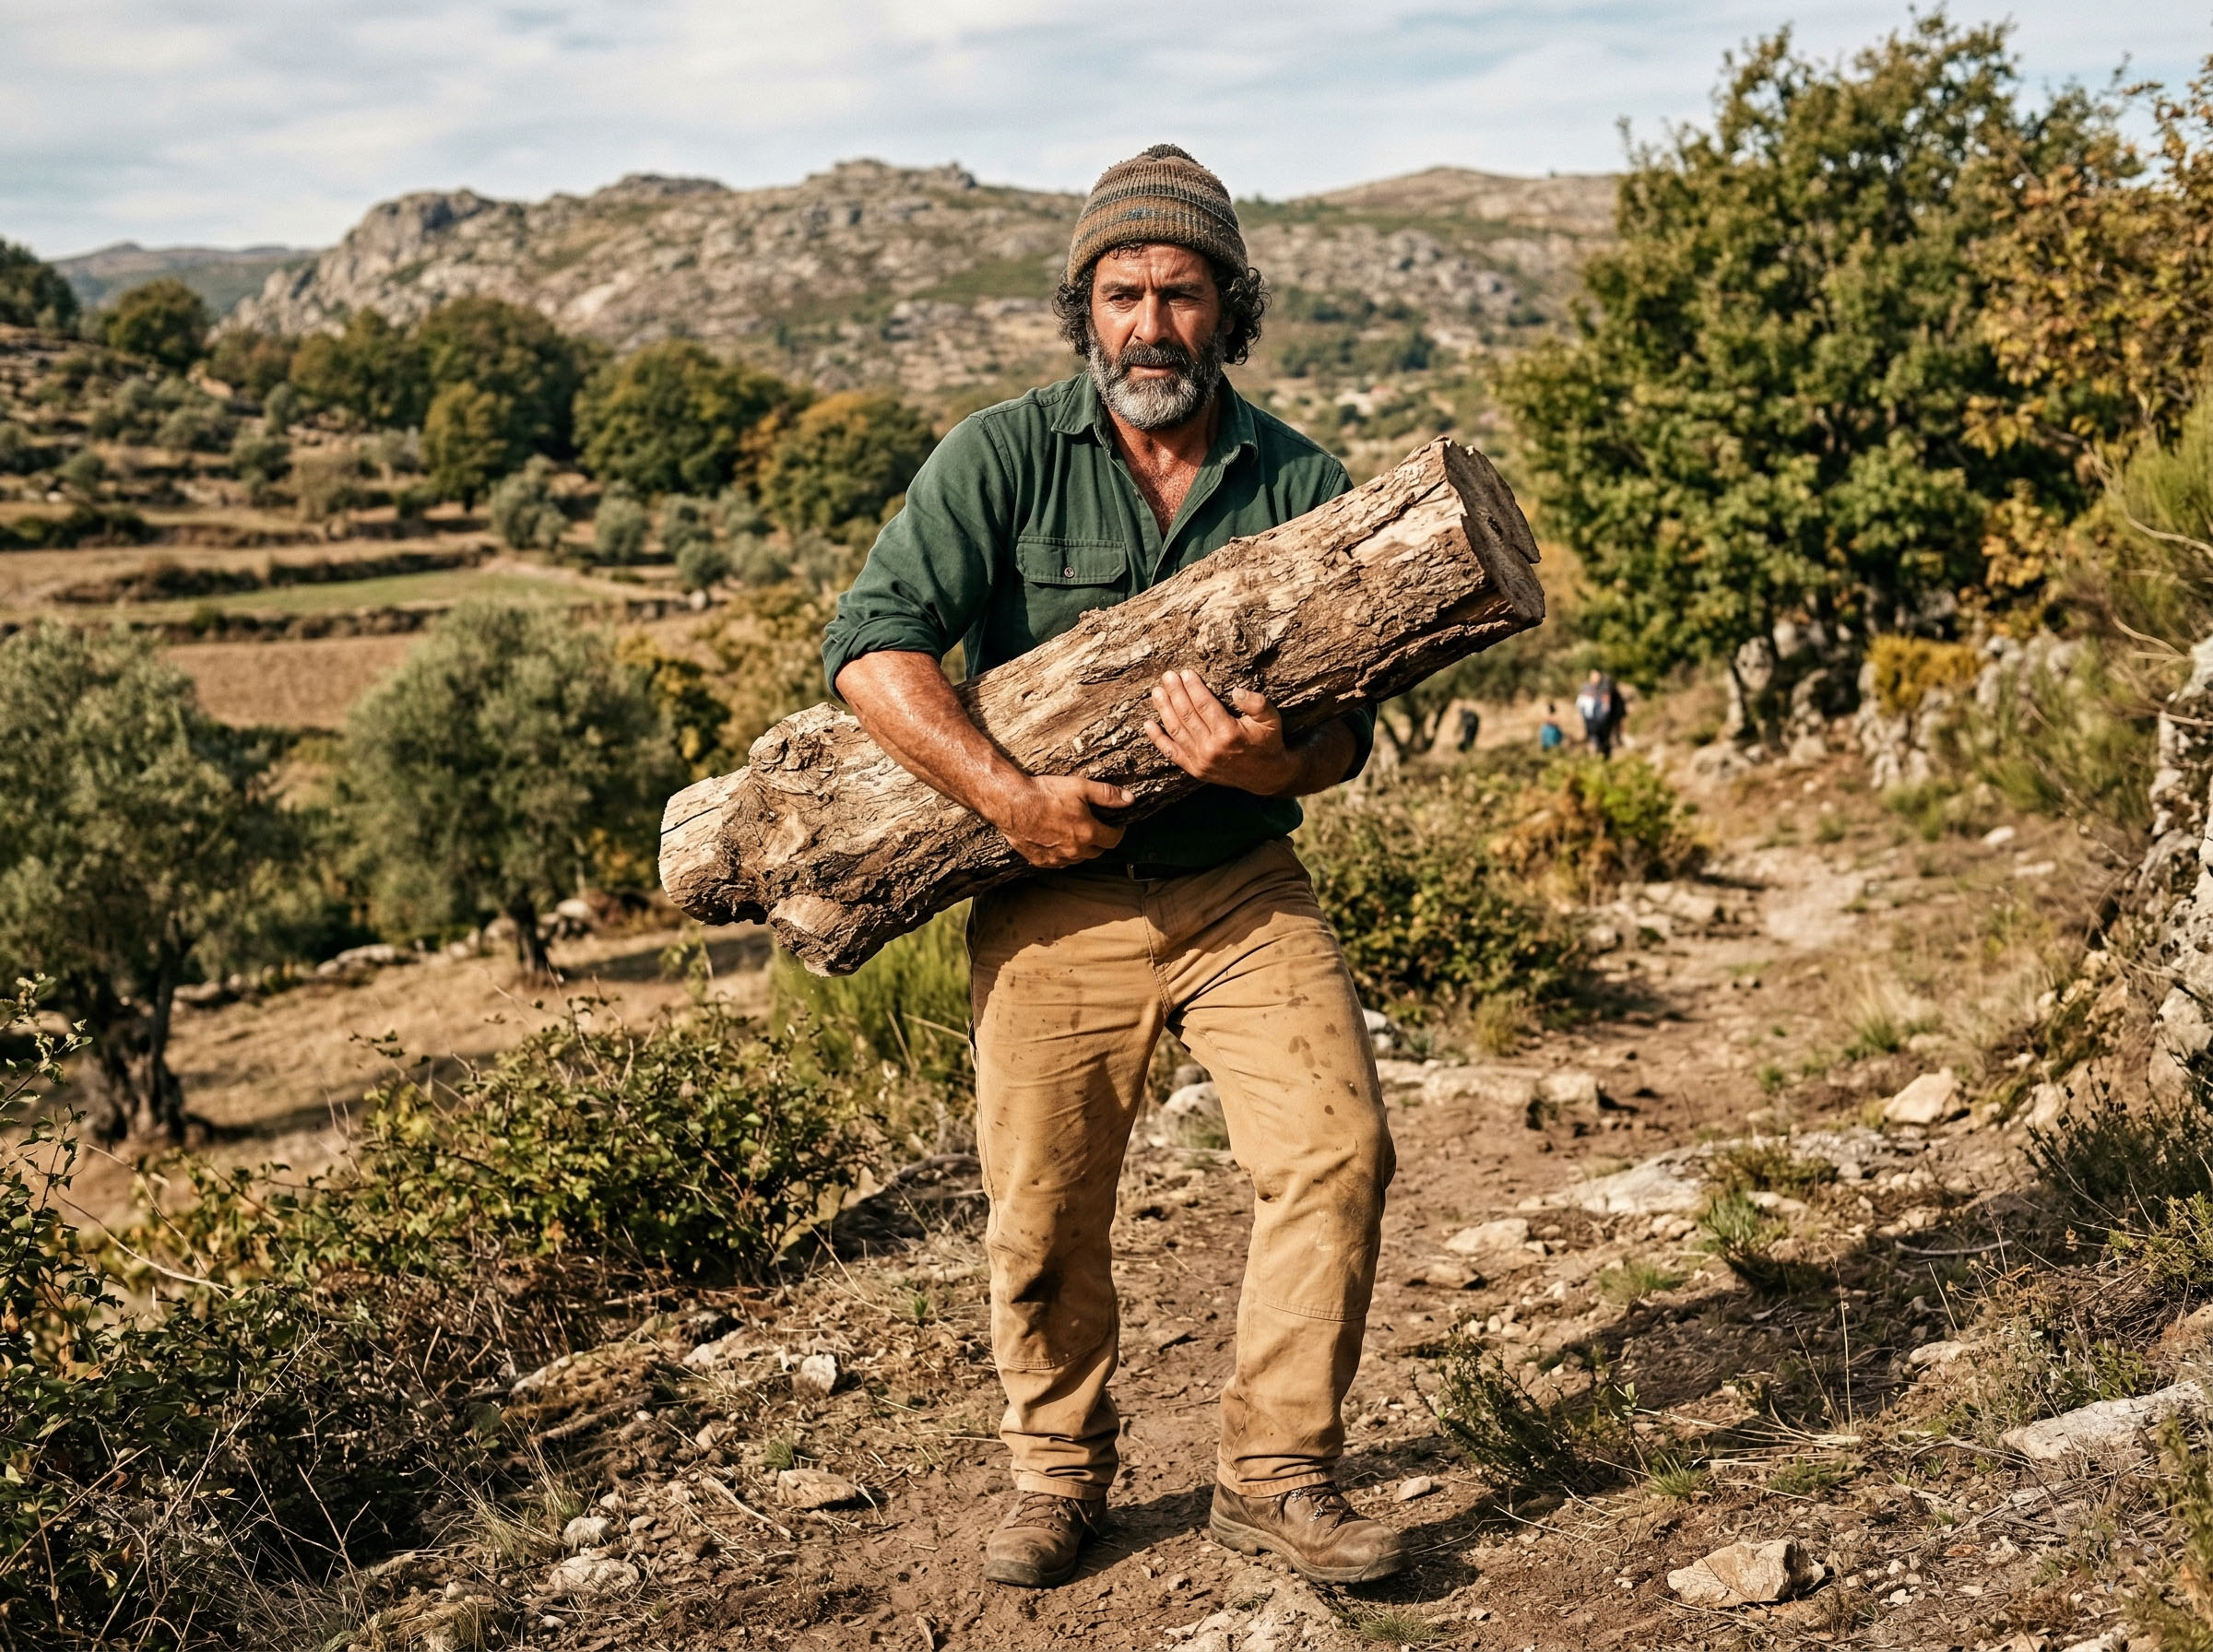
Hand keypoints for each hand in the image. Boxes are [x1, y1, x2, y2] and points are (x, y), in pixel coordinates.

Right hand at [989, 774, 1130, 867]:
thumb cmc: (1044, 794)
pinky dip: (1063, 853)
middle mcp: (1075, 850)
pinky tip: (1058, 839)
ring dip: (1082, 848)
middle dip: (1100, 840)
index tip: (1116, 824)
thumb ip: (1107, 794)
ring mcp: (1057, 858)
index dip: (1118, 831)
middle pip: (1097, 851)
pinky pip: (1059, 862)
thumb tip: (1129, 799)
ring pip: (1078, 858)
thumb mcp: (1080, 787)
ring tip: (1075, 831)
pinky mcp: (1041, 861)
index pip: (1113, 839)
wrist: (1012, 803)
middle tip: (1096, 826)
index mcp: (1088, 833)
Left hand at [1145, 670, 1296, 795]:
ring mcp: (1201, 761)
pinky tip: (1148, 724)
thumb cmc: (1268, 743)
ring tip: (1157, 692)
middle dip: (1175, 693)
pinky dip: (1158, 739)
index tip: (1186, 673)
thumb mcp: (1272, 720)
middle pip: (1187, 715)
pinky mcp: (1195, 770)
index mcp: (1230, 733)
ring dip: (1164, 710)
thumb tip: (1237, 691)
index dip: (1193, 687)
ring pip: (1176, 731)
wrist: (1266, 776)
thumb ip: (1257, 704)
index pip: (1204, 705)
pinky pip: (1172, 753)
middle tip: (1168, 676)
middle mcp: (1212, 748)